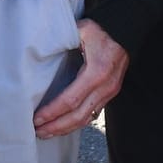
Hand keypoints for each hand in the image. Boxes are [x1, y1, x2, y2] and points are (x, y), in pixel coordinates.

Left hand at [32, 18, 127, 138]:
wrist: (125, 30)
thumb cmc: (101, 29)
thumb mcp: (82, 30)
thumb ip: (62, 39)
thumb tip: (40, 48)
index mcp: (96, 72)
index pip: (71, 100)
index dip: (53, 112)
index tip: (36, 119)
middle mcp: (105, 87)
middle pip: (78, 116)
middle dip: (57, 127)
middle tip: (38, 132)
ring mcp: (110, 92)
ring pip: (87, 118)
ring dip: (66, 128)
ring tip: (47, 132)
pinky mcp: (110, 93)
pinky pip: (93, 113)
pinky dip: (77, 122)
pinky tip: (64, 125)